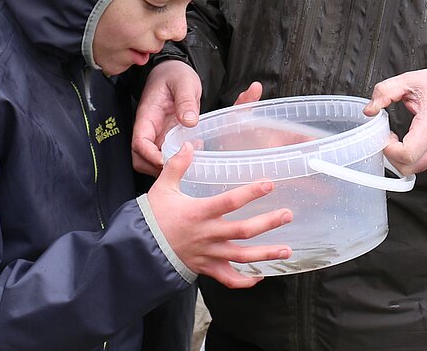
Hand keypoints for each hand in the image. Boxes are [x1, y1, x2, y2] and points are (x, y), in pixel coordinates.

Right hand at [132, 72, 264, 176]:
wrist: (174, 70)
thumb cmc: (175, 74)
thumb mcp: (184, 82)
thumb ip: (186, 100)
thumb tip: (189, 122)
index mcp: (147, 115)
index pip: (139, 143)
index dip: (151, 156)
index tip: (169, 161)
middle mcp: (148, 128)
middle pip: (140, 158)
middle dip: (156, 168)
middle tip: (180, 168)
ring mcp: (156, 134)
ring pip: (150, 160)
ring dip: (166, 167)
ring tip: (189, 161)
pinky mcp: (165, 136)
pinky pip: (164, 155)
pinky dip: (175, 160)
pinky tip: (192, 153)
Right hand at [148, 142, 292, 288]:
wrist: (139, 249)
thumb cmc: (152, 217)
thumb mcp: (163, 187)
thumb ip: (177, 165)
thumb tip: (188, 144)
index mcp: (199, 213)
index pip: (229, 202)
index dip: (250, 193)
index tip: (269, 185)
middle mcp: (208, 235)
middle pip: (243, 231)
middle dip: (268, 223)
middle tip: (287, 215)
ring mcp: (209, 254)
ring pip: (242, 257)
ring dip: (266, 254)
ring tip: (287, 249)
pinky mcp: (206, 268)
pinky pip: (228, 279)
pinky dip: (245, 281)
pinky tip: (260, 277)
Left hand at [363, 67, 426, 174]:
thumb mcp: (409, 80)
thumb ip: (384, 92)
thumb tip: (369, 110)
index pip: (407, 154)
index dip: (389, 149)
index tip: (385, 136)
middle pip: (409, 167)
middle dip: (392, 157)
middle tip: (388, 139)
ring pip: (417, 169)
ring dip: (402, 158)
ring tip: (398, 139)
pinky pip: (426, 164)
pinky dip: (413, 158)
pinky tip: (409, 141)